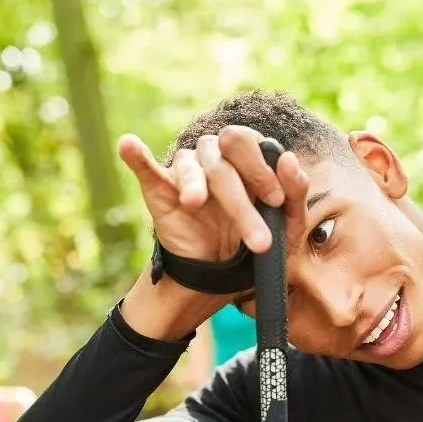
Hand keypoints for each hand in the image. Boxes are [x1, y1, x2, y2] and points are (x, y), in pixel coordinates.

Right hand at [116, 126, 310, 261]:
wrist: (221, 277)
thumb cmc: (256, 244)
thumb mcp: (287, 228)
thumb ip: (295, 194)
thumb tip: (289, 159)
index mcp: (249, 158)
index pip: (254, 145)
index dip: (264, 170)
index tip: (275, 202)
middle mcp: (217, 156)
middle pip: (225, 156)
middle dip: (240, 192)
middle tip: (252, 229)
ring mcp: (187, 171)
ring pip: (193, 167)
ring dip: (196, 186)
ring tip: (195, 203)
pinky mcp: (161, 189)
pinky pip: (146, 168)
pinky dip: (136, 156)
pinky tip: (127, 144)